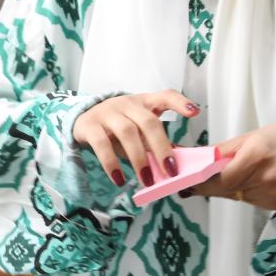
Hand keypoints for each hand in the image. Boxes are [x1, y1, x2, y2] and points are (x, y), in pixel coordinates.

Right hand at [73, 90, 199, 188]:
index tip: (194, 113)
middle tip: (171, 171)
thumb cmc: (117, 127)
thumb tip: (174, 165)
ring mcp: (107, 113)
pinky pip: (102, 144)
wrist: (82, 120)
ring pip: (127, 132)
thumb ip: (153, 143)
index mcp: (144, 102)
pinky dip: (111, 164)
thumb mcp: (137, 129)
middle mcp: (127, 104)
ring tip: (147, 180)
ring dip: (139, 159)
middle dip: (161, 148)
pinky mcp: (89, 125)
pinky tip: (119, 179)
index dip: (180, 102)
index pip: (165, 96)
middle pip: (148, 122)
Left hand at [190, 123, 275, 209]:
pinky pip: (249, 200)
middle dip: (210, 186)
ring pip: (236, 196)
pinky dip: (244, 192)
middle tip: (196, 182)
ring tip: (233, 175)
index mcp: (257, 155)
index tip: (188, 183)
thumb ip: (223, 151)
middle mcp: (266, 177)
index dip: (202, 183)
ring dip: (228, 188)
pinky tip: (252, 180)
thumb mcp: (250, 137)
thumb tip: (197, 160)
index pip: (221, 178)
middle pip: (226, 189)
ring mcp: (273, 193)